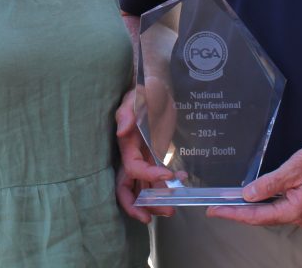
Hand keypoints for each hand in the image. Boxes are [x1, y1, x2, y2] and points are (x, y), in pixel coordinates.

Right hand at [114, 88, 174, 221]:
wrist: (159, 86)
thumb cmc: (146, 90)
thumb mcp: (138, 97)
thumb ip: (128, 112)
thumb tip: (121, 131)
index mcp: (126, 144)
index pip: (133, 168)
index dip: (147, 175)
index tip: (167, 174)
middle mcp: (131, 155)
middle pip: (128, 187)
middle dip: (140, 204)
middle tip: (158, 214)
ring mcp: (142, 157)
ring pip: (143, 187)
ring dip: (155, 200)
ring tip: (171, 209)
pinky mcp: (153, 156)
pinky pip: (155, 178)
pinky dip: (166, 184)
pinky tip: (180, 181)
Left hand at [207, 138, 301, 227]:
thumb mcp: (293, 169)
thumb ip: (268, 184)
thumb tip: (248, 196)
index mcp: (296, 211)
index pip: (257, 216)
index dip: (234, 213)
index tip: (214, 211)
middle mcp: (301, 216)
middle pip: (264, 217)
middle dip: (240, 212)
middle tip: (218, 206)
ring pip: (273, 211)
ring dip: (254, 207)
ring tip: (232, 202)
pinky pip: (283, 205)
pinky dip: (268, 201)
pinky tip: (257, 196)